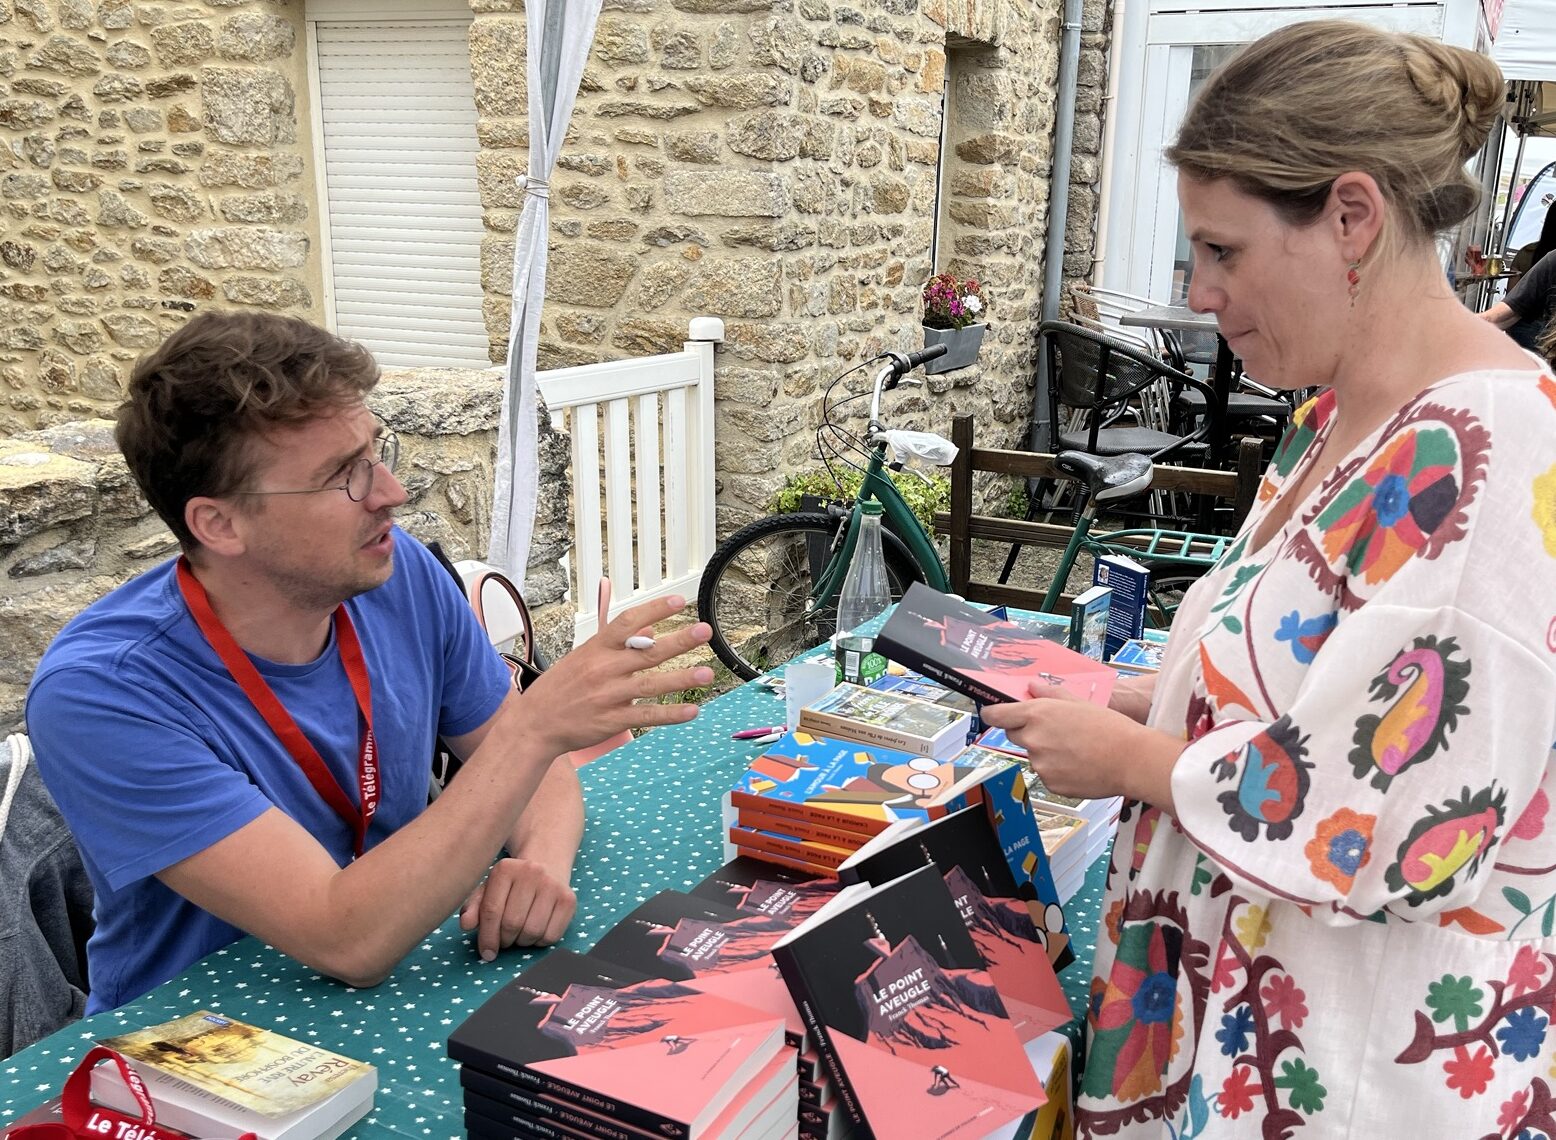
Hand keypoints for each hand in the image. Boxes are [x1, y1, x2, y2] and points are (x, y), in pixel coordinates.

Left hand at [459, 857, 576, 959]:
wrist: (545, 866)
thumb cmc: (511, 885)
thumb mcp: (488, 890)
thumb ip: (473, 907)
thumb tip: (466, 924)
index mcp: (505, 868)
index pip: (492, 911)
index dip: (487, 937)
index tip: (486, 953)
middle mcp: (531, 872)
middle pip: (512, 923)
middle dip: (505, 940)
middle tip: (504, 940)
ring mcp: (553, 885)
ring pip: (532, 932)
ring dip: (522, 942)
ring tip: (519, 934)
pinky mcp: (569, 899)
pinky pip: (551, 936)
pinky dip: (540, 942)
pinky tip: (536, 931)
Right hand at [517, 591, 712, 757]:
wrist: (534, 723)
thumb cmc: (561, 687)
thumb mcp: (583, 656)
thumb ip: (616, 645)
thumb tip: (649, 631)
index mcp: (596, 648)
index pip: (628, 623)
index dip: (655, 610)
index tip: (680, 601)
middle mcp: (604, 669)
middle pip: (647, 652)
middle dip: (679, 641)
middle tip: (705, 631)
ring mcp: (608, 696)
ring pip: (651, 685)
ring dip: (681, 679)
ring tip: (707, 673)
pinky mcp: (611, 720)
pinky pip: (646, 716)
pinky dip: (670, 714)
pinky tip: (691, 710)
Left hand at [980, 680, 1182, 808]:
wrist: (1131, 759)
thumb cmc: (1109, 728)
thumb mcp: (1077, 702)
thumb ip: (1049, 693)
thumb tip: (1031, 687)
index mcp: (1036, 715)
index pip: (996, 715)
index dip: (992, 714)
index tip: (992, 714)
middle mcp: (1033, 740)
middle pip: (1014, 736)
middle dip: (1028, 733)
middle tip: (1057, 732)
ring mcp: (1040, 765)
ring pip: (1034, 757)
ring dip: (1047, 753)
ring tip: (1076, 749)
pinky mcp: (1050, 784)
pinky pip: (1047, 775)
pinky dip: (1058, 771)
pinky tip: (1079, 765)